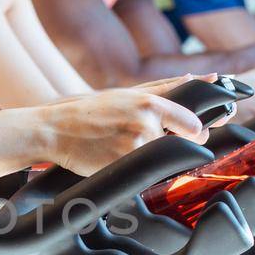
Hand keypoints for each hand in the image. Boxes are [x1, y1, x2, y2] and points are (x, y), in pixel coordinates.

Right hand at [39, 75, 206, 174]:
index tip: (193, 134)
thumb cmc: (91, 112)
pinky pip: (145, 176)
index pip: (193, 123)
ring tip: (123, 148)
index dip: (198, 132)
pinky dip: (137, 172)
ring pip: (164, 162)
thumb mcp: (127, 94)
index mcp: (150, 103)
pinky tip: (116, 159)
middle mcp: (146, 124)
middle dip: (177, 145)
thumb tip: (197, 79)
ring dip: (152, 159)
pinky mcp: (124, 167)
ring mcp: (136, 147)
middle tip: (151, 142)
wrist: (56, 130)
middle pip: (184, 144)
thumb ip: (164, 88)